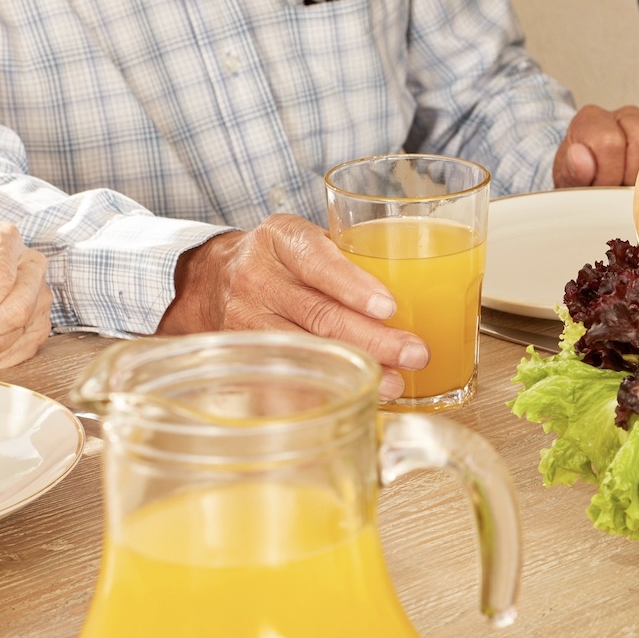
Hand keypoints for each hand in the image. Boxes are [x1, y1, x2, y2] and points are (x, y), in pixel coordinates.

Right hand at [158, 215, 426, 399]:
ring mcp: (243, 320)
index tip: (390, 307)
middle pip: (318, 313)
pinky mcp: (241, 356)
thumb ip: (351, 256)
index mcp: (281, 238)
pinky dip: (321, 393)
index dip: (354, 286)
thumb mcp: (308, 240)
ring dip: (354, 369)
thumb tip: (427, 288)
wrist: (211, 279)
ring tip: (395, 382)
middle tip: (415, 352)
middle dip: (373, 338)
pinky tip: (353, 399)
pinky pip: (283, 379)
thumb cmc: (282, 260)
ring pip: (304, 350)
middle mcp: (256, 277)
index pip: (318, 260)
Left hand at [553, 104, 638, 186]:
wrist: (595, 188)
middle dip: (635, 176)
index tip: (602, 188)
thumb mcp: (569, 184)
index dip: (607, 174)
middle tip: (624, 191)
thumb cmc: (584, 186)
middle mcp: (626, 117)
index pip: (609, 141)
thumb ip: (572, 172)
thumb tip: (581, 157)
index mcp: (594, 121)